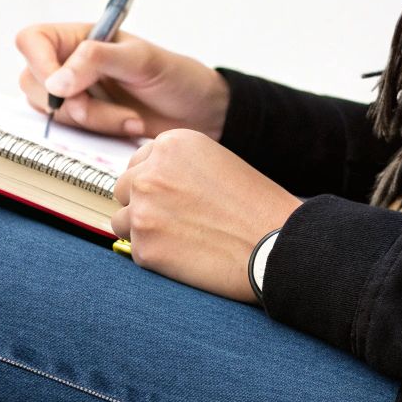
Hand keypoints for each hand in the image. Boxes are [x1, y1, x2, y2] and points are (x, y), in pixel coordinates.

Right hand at [14, 22, 231, 138]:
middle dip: (70, 101)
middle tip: (104, 105)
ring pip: (52, 113)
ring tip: (129, 116)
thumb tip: (55, 83)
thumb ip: (95, 61)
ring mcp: (74, 96)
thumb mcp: (140, 59)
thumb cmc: (175, 76)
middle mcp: (69, 64)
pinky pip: (70, 133)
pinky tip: (127, 125)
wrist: (200, 113)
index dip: (39, 63)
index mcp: (78, 37)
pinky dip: (99, 132)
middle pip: (33, 82)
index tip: (62, 87)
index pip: (32, 41)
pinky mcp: (84, 124)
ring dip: (92, 119)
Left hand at [109, 129, 302, 303]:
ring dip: (144, 231)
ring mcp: (143, 210)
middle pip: (123, 189)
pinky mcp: (144, 247)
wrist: (279, 246)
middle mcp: (150, 172)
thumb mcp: (216, 163)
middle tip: (178, 222)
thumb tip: (140, 182)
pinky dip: (156, 256)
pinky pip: (135, 251)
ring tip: (183, 239)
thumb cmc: (256, 207)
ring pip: (122, 220)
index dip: (157, 183)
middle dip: (144, 204)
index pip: (139, 163)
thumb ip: (177, 166)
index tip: (177, 198)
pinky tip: (187, 256)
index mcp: (171, 144)